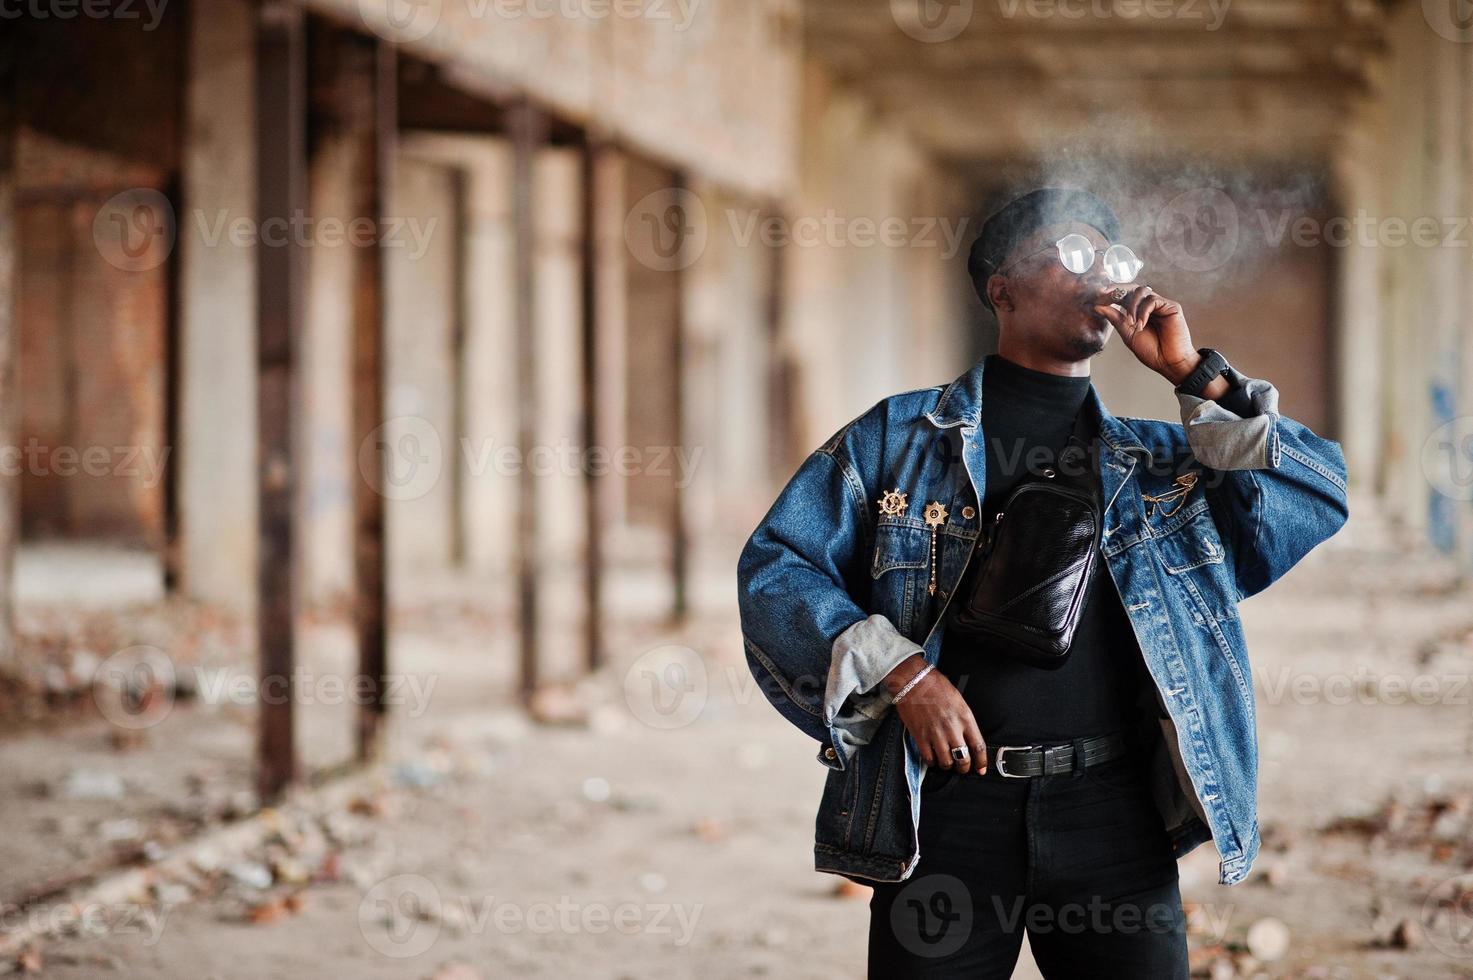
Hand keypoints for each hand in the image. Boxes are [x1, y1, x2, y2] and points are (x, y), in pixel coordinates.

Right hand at [882, 655, 987, 774]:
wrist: (914, 681)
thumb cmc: (936, 687)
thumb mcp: (959, 701)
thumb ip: (964, 720)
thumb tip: (967, 738)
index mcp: (965, 718)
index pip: (978, 747)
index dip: (981, 762)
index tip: (980, 769)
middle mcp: (952, 728)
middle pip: (964, 759)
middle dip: (964, 767)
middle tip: (962, 767)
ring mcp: (936, 734)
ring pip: (946, 762)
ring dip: (947, 765)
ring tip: (946, 762)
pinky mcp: (920, 736)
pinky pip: (929, 758)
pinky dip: (932, 762)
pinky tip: (932, 758)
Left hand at [1091, 284, 1198, 384]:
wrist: (1169, 362)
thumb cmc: (1151, 351)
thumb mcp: (1127, 334)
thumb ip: (1115, 319)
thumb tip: (1097, 306)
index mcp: (1138, 311)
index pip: (1124, 295)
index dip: (1111, 293)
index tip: (1097, 295)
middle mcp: (1149, 305)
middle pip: (1132, 288)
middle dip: (1117, 290)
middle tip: (1105, 295)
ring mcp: (1161, 305)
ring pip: (1141, 291)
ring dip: (1132, 306)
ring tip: (1131, 323)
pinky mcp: (1171, 307)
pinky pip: (1153, 300)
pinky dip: (1143, 311)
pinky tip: (1141, 325)